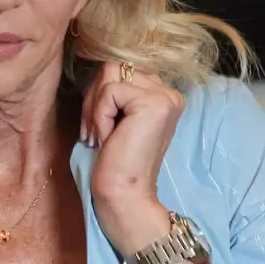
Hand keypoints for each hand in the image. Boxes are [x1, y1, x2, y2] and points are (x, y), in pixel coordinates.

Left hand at [81, 62, 184, 253]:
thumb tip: (102, 66)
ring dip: (95, 107)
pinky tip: (107, 140)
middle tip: (95, 134)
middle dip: (94, 99)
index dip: (100, 97)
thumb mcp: (115, 117)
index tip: (99, 130)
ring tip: (100, 136)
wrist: (125, 196)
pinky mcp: (153, 103)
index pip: (120, 70)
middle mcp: (170, 93)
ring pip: (110, 74)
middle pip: (113, 67)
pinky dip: (99, 116)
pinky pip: (109, 91)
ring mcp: (165, 97)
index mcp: (163, 95)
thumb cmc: (114, 162)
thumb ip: (115, 91)